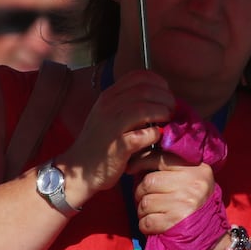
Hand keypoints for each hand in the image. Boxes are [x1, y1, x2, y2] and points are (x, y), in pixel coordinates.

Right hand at [62, 70, 174, 195]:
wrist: (78, 173)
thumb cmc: (100, 143)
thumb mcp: (109, 115)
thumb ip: (129, 103)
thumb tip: (161, 96)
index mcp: (108, 96)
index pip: (139, 76)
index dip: (159, 82)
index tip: (166, 93)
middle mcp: (108, 107)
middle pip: (146, 90)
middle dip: (166, 98)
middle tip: (172, 109)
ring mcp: (111, 126)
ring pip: (144, 109)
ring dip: (162, 113)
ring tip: (168, 121)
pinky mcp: (117, 147)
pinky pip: (143, 135)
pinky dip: (155, 134)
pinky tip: (157, 137)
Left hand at [131, 152, 219, 244]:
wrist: (210, 234)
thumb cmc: (197, 203)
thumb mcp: (193, 179)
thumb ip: (172, 166)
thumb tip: (139, 156)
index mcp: (196, 169)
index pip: (160, 158)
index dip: (141, 162)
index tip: (131, 168)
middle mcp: (193, 184)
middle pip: (149, 181)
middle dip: (140, 191)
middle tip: (144, 197)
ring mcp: (185, 203)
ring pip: (145, 202)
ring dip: (142, 210)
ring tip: (150, 212)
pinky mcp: (176, 222)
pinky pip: (147, 221)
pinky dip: (144, 224)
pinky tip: (152, 224)